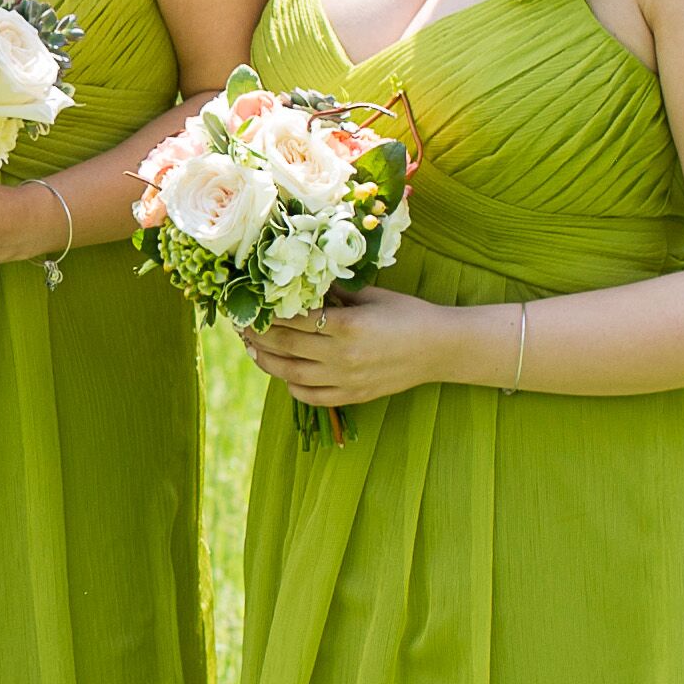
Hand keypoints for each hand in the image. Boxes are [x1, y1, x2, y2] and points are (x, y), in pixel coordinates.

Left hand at [241, 286, 461, 409]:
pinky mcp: (353, 396)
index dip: (268, 313)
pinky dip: (291, 386)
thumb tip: (299, 286)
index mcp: (347, 324)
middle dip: (258, 336)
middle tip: (242, 326)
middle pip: (286, 347)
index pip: (294, 319)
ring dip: (267, 362)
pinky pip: (311, 396)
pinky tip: (283, 374)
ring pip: (291, 375)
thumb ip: (333, 294)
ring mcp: (347, 379)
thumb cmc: (406, 313)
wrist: (440, 348)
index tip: (252, 305)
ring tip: (253, 349)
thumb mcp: (369, 295)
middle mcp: (343, 355)